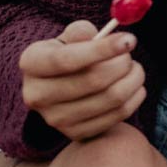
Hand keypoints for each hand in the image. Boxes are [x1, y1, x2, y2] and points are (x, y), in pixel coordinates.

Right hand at [19, 19, 145, 140]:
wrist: (62, 88)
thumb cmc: (69, 54)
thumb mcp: (68, 38)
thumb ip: (80, 32)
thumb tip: (97, 36)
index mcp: (31, 63)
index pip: (66, 59)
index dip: (101, 49)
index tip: (129, 40)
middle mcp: (37, 95)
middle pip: (92, 80)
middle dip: (122, 63)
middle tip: (130, 54)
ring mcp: (56, 119)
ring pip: (111, 98)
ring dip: (133, 79)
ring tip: (134, 68)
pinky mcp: (76, 133)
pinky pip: (118, 114)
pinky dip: (134, 97)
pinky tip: (134, 85)